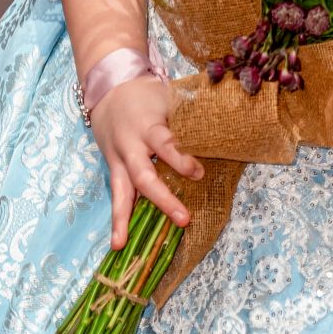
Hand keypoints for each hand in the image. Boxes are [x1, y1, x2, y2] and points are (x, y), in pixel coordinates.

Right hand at [89, 74, 203, 248]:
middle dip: (162, 199)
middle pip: (143, 175)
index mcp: (147, 125)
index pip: (164, 144)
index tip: (198, 172)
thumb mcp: (168, 98)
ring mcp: (118, 159)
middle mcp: (130, 145)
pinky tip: (118, 241)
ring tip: (121, 245)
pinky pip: (117, 194)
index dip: (180, 158)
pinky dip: (118, 218)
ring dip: (122, 219)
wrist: (109, 88)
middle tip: (183, 219)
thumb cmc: (147, 95)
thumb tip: (223, 132)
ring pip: (121, 190)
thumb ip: (188, 118)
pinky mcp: (113, 169)